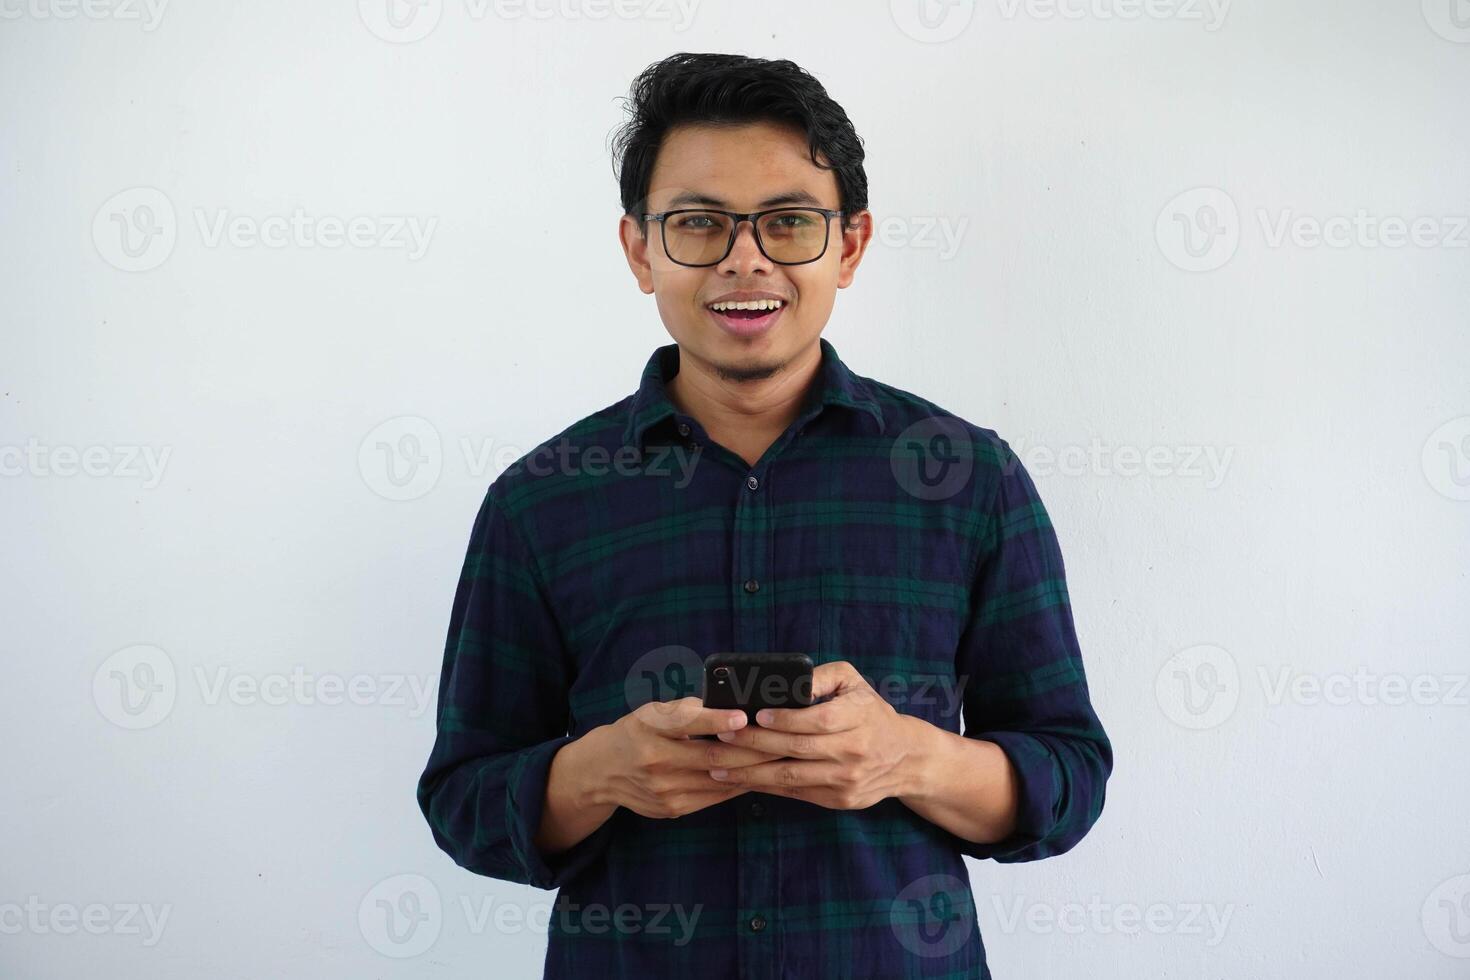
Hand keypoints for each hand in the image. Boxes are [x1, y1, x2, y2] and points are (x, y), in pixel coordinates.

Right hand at [596, 697, 786, 818]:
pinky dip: (737, 786)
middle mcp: (654, 760)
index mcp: (650, 726)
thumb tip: (734, 706)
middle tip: (781, 741)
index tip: (743, 717)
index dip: (716, 720)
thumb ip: (690, 710)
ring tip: (777, 760)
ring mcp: (663, 789)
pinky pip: (714, 797)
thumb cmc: (639, 731)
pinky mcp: (672, 808)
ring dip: (751, 771)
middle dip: (751, 750)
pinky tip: (756, 776)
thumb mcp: (655, 712)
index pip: (686, 722)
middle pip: (712, 758)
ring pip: (719, 781)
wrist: (602, 771)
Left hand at [706, 661, 924, 808]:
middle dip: (755, 744)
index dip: (786, 719)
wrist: (905, 758)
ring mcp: (846, 780)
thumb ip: (821, 676)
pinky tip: (741, 779)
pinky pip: (796, 793)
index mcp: (858, 718)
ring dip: (751, 773)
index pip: (818, 720)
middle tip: (723, 737)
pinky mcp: (839, 800)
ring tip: (719, 766)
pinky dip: (766, 786)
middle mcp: (854, 752)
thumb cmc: (870, 712)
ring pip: (791, 777)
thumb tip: (789, 680)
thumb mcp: (854, 682)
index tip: (756, 715)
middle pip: (797, 750)